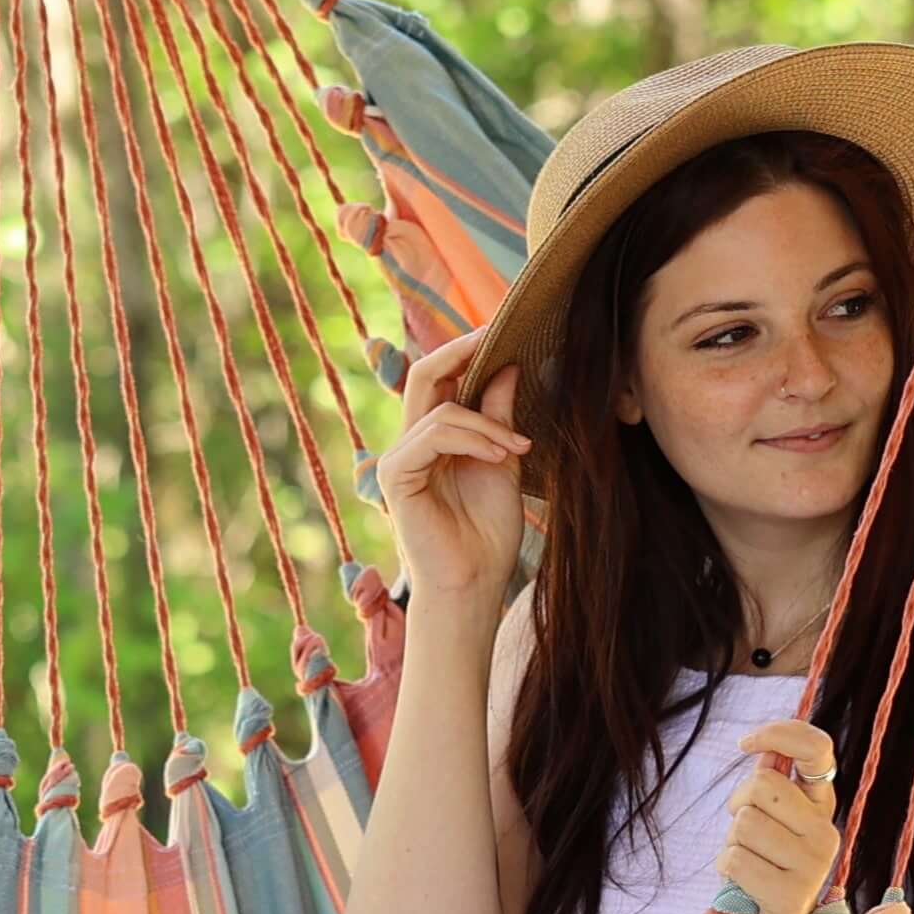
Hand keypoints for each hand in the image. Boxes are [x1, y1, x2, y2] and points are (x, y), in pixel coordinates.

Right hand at [373, 327, 529, 610]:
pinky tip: (502, 455)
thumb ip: (500, 417)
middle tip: (502, 333)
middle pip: (426, 373)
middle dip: (464, 349)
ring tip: (517, 447)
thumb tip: (509, 366)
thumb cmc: (488, 535)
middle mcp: (412, 443)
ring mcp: (400, 458)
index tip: (506, 330)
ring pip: (440, 407)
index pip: (441, 377)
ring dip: (488, 421)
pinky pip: (435, 433)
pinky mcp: (396, 476)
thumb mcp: (503, 462)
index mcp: (434, 438)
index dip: (467, 350)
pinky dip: (473, 437)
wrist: (475, 584)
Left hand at [716, 718, 841, 913]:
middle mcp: (826, 832)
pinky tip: (745, 884)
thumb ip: (770, 781)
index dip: (780, 733)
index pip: (817, 750)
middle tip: (744, 832)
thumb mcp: (769, 819)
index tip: (746, 744)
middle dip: (737, 803)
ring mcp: (813, 866)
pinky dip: (726, 869)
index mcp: (822, 806)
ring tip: (748, 862)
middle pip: (762, 784)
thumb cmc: (764, 865)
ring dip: (731, 843)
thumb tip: (763, 745)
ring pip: (744, 823)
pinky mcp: (791, 896)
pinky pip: (734, 859)